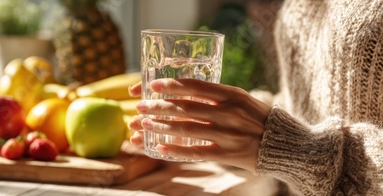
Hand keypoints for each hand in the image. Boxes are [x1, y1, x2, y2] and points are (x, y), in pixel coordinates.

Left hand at [128, 78, 271, 171]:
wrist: (286, 144)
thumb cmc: (258, 118)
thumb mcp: (241, 99)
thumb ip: (216, 96)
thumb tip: (181, 91)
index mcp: (232, 94)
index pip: (195, 86)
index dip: (171, 85)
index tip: (151, 85)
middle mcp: (229, 112)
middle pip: (186, 107)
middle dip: (159, 106)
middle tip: (140, 106)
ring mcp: (229, 134)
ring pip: (188, 129)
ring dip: (162, 126)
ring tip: (144, 124)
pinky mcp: (229, 154)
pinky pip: (197, 152)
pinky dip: (176, 150)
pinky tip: (159, 149)